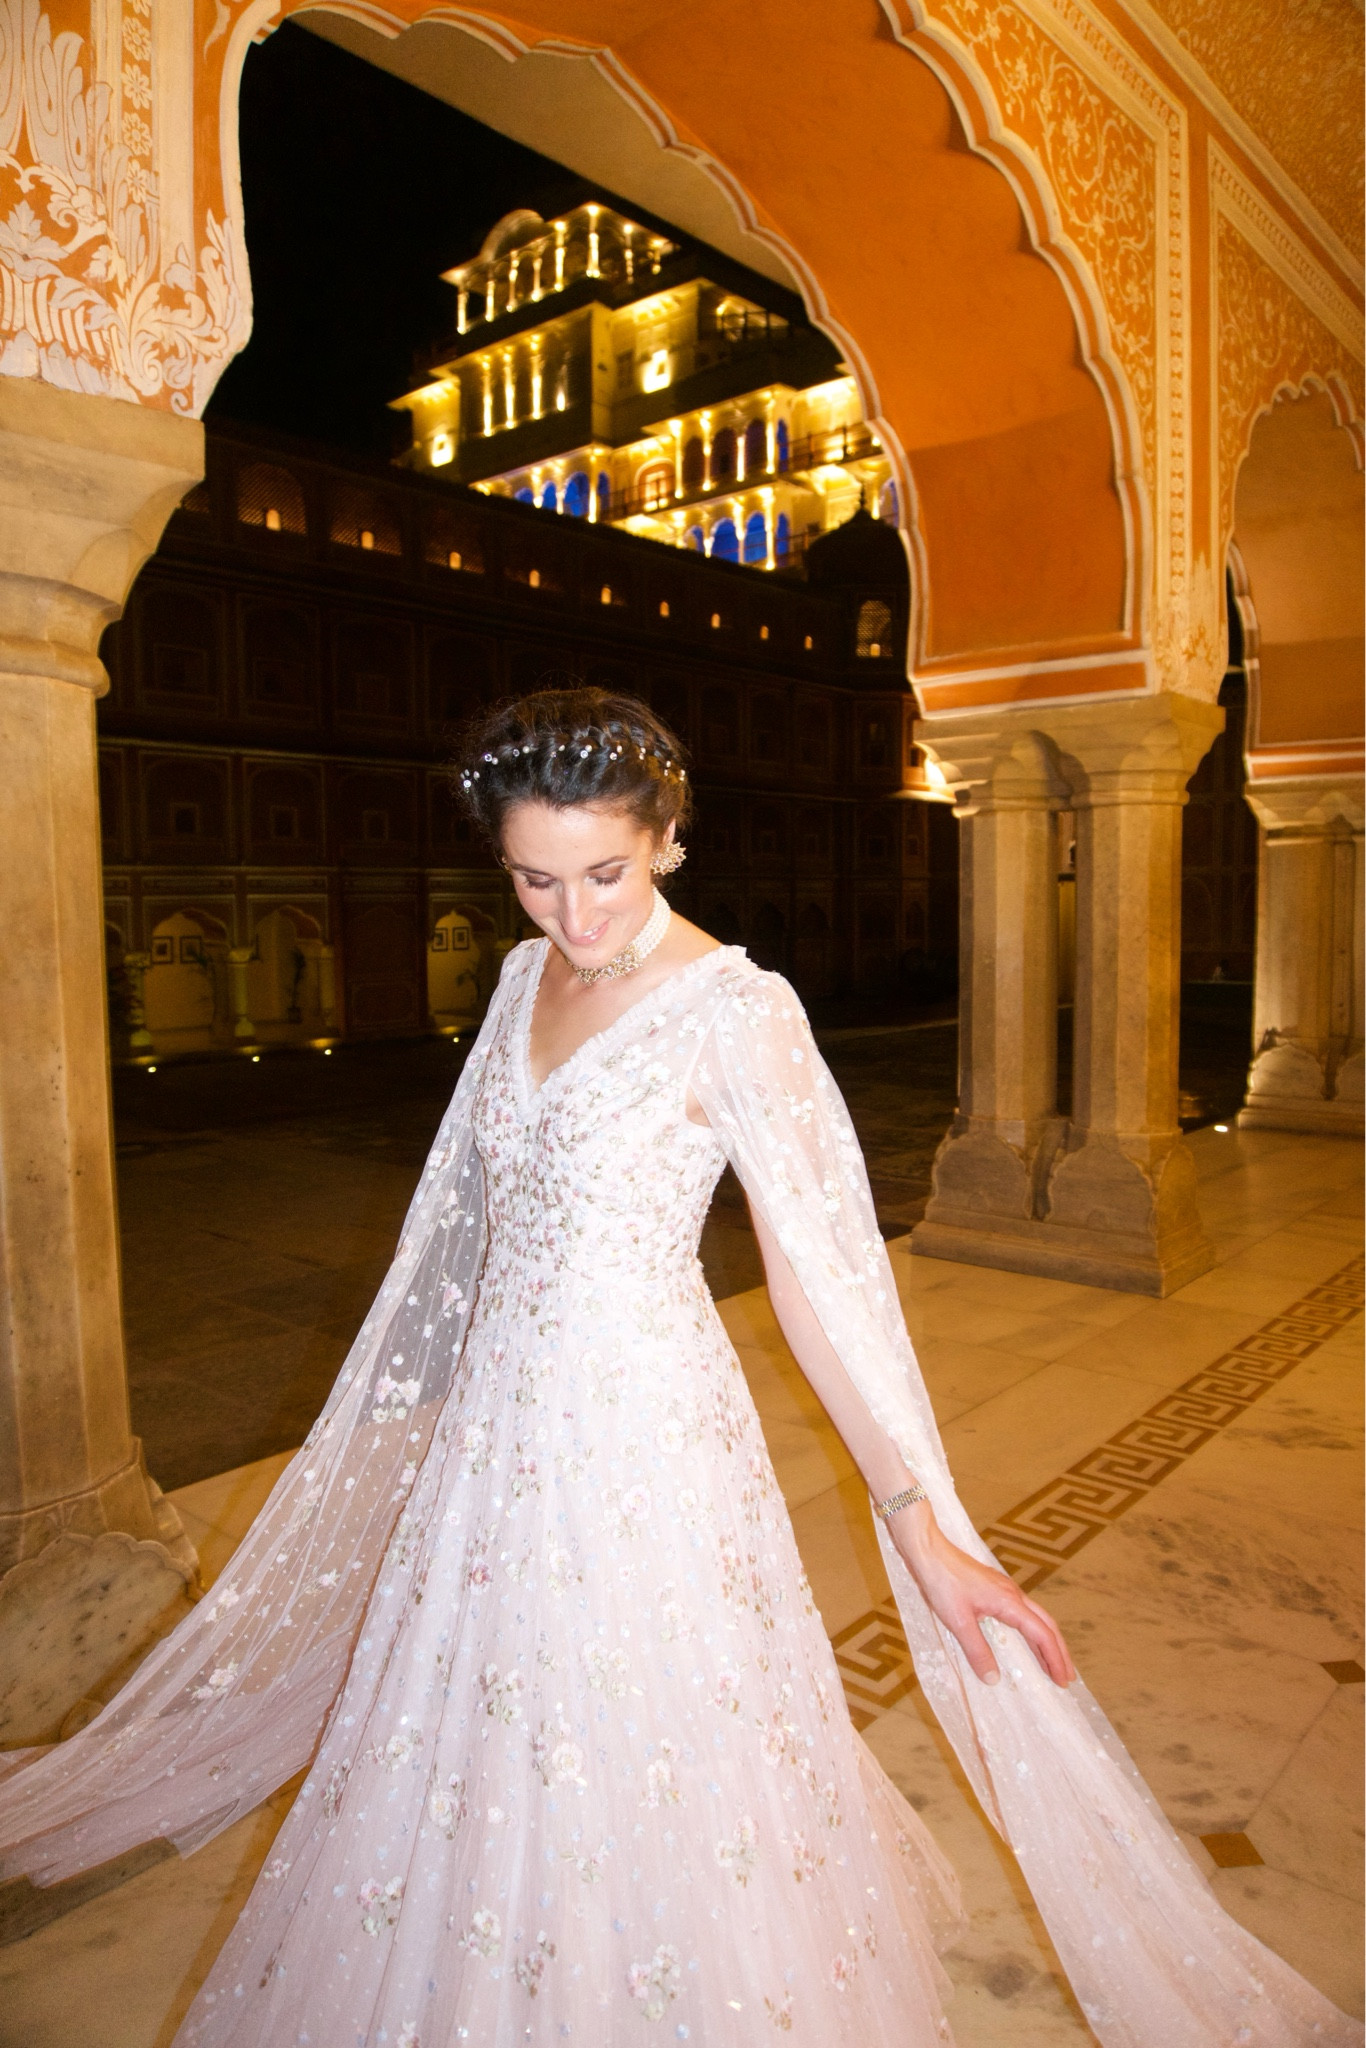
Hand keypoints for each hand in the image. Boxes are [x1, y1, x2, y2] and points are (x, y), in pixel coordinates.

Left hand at [886, 1504, 1076, 1688]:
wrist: (929, 1551)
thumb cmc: (943, 1582)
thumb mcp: (959, 1622)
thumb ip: (978, 1651)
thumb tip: (993, 1679)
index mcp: (1009, 1602)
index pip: (1042, 1634)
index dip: (1054, 1659)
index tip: (1062, 1681)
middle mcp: (1013, 1594)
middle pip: (1047, 1625)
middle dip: (1059, 1651)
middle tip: (1067, 1677)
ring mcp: (1004, 1589)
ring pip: (1036, 1616)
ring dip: (1047, 1640)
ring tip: (1052, 1663)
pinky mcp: (994, 1588)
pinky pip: (1023, 1612)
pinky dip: (1032, 1629)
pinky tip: (1024, 1638)